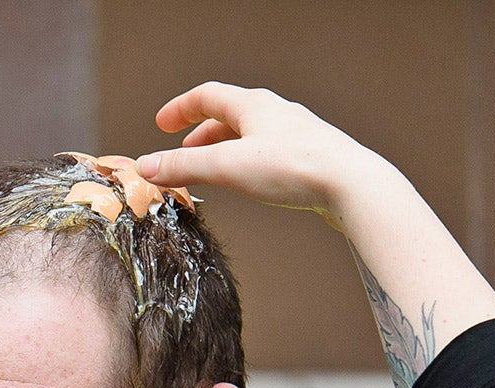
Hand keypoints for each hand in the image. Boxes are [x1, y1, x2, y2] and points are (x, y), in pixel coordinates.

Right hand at [141, 79, 494, 387]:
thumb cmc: (293, 169)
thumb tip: (143, 168)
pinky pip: (272, 153)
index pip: (208, 96)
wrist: (351, 185)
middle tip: (183, 153)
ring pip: (253, 135)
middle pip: (231, 115)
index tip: (161, 124)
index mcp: (254, 106)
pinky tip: (255, 184)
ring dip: (227, 150)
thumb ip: (183, 169)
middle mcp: (277, 113)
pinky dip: (250, 163)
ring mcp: (297, 134)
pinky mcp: (312, 158)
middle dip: (202, 133)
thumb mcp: (227, 168)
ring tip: (215, 171)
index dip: (180, 109)